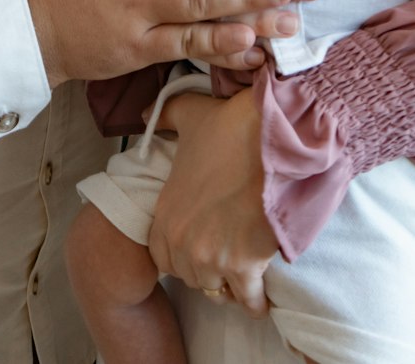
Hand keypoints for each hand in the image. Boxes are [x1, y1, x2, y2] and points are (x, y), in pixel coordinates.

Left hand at [147, 88, 276, 316]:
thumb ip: (165, 116)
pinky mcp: (244, 266)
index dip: (179, 255)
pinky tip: (260, 298)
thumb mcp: (188, 114)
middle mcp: (184, 242)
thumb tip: (143, 112)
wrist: (271, 137)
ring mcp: (212, 257)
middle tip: (223, 259)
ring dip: (228, 286)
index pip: (161, 258)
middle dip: (205, 270)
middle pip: (190, 277)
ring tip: (241, 277)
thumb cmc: (230, 127)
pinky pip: (248, 300)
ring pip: (216, 290)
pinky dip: (255, 302)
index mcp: (167, 213)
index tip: (197, 248)